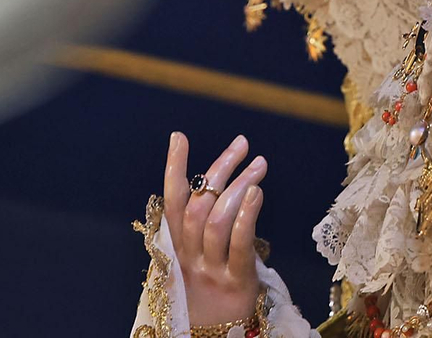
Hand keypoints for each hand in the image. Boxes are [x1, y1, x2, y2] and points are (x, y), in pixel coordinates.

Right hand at [163, 132, 267, 326]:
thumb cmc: (211, 296)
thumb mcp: (198, 261)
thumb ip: (203, 228)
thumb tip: (219, 184)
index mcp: (179, 249)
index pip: (172, 202)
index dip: (174, 168)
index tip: (179, 136)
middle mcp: (191, 256)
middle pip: (200, 204)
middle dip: (221, 168)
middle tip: (242, 144)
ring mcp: (212, 269)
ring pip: (218, 219)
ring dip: (239, 185)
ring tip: (259, 165)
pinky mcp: (236, 283)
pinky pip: (238, 245)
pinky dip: (246, 216)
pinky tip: (257, 194)